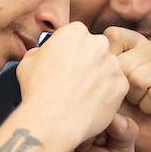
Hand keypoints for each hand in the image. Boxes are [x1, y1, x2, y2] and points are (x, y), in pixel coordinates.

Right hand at [17, 22, 129, 149]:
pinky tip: (90, 103)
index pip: (77, 37)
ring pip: (107, 69)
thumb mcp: (28, 61)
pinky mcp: (122, 85)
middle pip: (95, 50)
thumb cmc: (39, 91)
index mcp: (75, 32)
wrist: (53, 120)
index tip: (66, 64)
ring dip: (98, 78)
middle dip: (87, 63)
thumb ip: (42, 51)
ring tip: (81, 94)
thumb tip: (44, 54)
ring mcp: (113, 64)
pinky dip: (106, 95)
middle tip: (74, 80)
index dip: (70, 52)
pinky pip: (115, 87)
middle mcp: (98, 43)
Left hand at [104, 27, 150, 151]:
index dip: (106, 64)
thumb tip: (82, 47)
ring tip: (138, 102)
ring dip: (135, 98)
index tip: (109, 81)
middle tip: (126, 97)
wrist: (139, 139)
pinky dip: (149, 106)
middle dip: (120, 88)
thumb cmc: (115, 110)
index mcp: (132, 41)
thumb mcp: (98, 85)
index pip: (113, 36)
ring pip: (140, 77)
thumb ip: (93, 64)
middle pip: (125, 61)